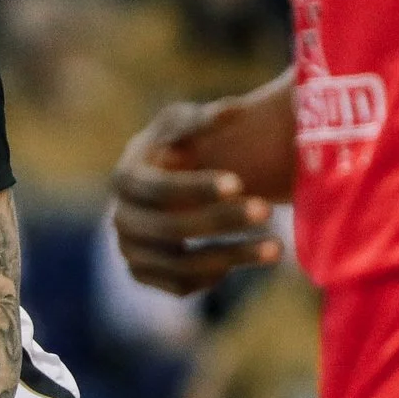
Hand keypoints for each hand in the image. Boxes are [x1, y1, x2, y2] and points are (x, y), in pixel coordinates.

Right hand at [111, 98, 287, 295]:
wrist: (161, 180)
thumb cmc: (176, 145)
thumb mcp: (184, 123)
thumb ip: (204, 118)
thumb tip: (233, 111)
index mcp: (125, 179)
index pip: (158, 189)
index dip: (197, 188)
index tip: (239, 182)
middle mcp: (121, 220)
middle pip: (170, 229)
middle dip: (221, 222)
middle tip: (268, 210)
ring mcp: (131, 252)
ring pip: (180, 265)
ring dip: (231, 256)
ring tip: (277, 249)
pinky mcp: (144, 275)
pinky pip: (180, 286)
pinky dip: (213, 275)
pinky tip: (246, 256)